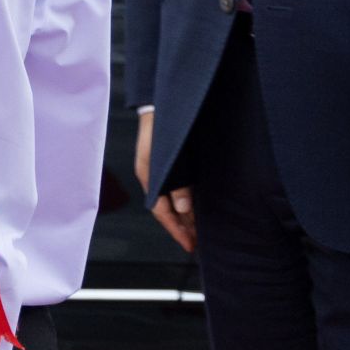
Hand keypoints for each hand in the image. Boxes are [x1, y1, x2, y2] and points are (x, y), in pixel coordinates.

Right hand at [134, 111, 194, 253]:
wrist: (161, 103)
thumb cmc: (163, 128)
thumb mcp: (168, 158)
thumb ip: (177, 184)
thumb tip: (184, 210)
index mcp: (149, 177)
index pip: (162, 212)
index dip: (176, 230)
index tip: (190, 246)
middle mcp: (154, 178)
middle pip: (167, 210)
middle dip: (181, 228)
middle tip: (198, 245)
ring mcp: (161, 172)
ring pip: (173, 201)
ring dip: (185, 217)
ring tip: (200, 232)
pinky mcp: (171, 165)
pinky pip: (178, 191)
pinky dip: (187, 203)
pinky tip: (197, 208)